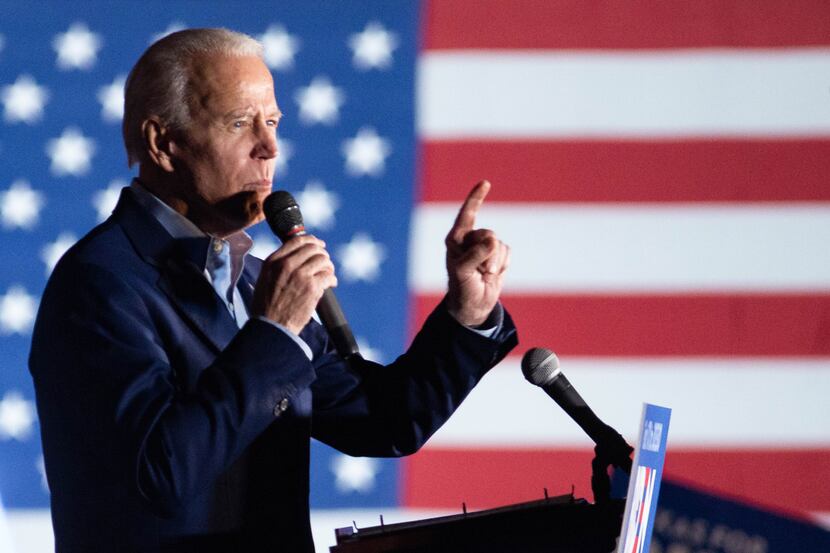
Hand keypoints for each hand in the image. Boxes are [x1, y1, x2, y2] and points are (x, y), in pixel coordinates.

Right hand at [251, 235, 336, 334]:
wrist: (271, 327)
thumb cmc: (267, 307)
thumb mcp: (265, 279)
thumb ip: (278, 266)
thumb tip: (296, 257)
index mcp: (273, 261)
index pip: (297, 240)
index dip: (312, 241)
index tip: (319, 245)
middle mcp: (287, 264)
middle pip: (313, 248)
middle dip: (322, 254)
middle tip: (325, 263)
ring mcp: (300, 275)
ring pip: (323, 260)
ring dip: (328, 267)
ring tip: (328, 275)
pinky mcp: (312, 287)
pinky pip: (328, 276)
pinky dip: (332, 279)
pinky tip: (330, 284)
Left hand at [445, 180, 509, 325]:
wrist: (473, 305)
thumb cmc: (461, 287)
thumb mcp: (463, 272)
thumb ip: (475, 255)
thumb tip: (493, 240)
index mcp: (456, 238)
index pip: (467, 214)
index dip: (476, 198)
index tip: (485, 183)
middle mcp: (470, 239)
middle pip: (488, 234)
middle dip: (488, 254)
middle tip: (480, 271)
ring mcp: (485, 246)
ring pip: (499, 244)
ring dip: (495, 263)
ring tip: (483, 274)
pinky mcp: (498, 254)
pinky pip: (508, 252)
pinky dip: (502, 266)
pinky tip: (492, 274)